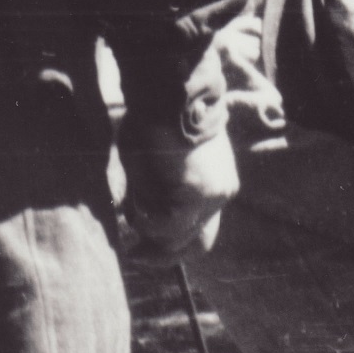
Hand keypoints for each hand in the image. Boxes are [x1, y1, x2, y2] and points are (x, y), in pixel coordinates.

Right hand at [122, 127, 238, 259]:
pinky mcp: (196, 195)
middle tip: (134, 254)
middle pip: (195, 244)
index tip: (143, 251)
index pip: (202, 234)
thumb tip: (138, 223)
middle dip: (161, 254)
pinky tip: (135, 195)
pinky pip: (164, 224)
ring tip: (132, 199)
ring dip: (145, 224)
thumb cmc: (158, 122)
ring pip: (173, 235)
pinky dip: (144, 217)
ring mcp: (212, 197)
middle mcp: (221, 195)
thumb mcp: (162, 166)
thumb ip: (159, 195)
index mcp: (218, 187)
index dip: (172, 249)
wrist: (169, 97)